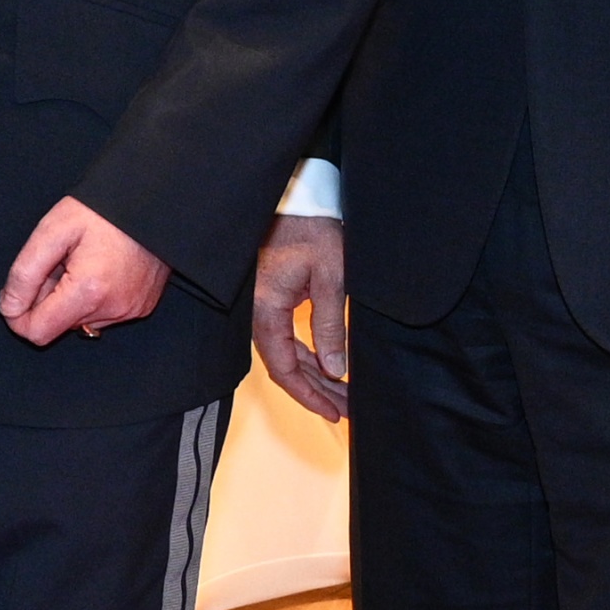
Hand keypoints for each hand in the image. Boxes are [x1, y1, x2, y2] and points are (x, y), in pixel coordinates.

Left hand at [0, 195, 171, 345]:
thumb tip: (9, 307)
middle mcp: (113, 309)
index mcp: (88, 291)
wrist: (152, 200)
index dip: (18, 315)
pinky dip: (91, 296)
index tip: (18, 290)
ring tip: (81, 261)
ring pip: (78, 320)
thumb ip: (24, 273)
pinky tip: (98, 267)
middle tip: (57, 262)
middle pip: (58, 325)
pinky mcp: (141, 306)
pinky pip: (102, 313)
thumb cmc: (102, 210)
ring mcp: (131, 310)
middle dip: (47, 298)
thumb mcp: (52, 231)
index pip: (37, 333)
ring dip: (69, 296)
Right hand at [252, 212, 351, 421]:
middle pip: (287, 367)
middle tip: (347, 409)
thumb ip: (330, 326)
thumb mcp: (331, 278)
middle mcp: (261, 315)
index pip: (285, 368)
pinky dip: (307, 357)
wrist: (295, 198)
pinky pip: (287, 339)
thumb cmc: (310, 230)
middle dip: (318, 391)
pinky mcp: (273, 300)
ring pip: (288, 355)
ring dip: (314, 377)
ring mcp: (265, 308)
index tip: (333, 411)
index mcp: (268, 311)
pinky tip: (326, 366)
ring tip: (342, 395)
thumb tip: (335, 369)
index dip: (309, 395)